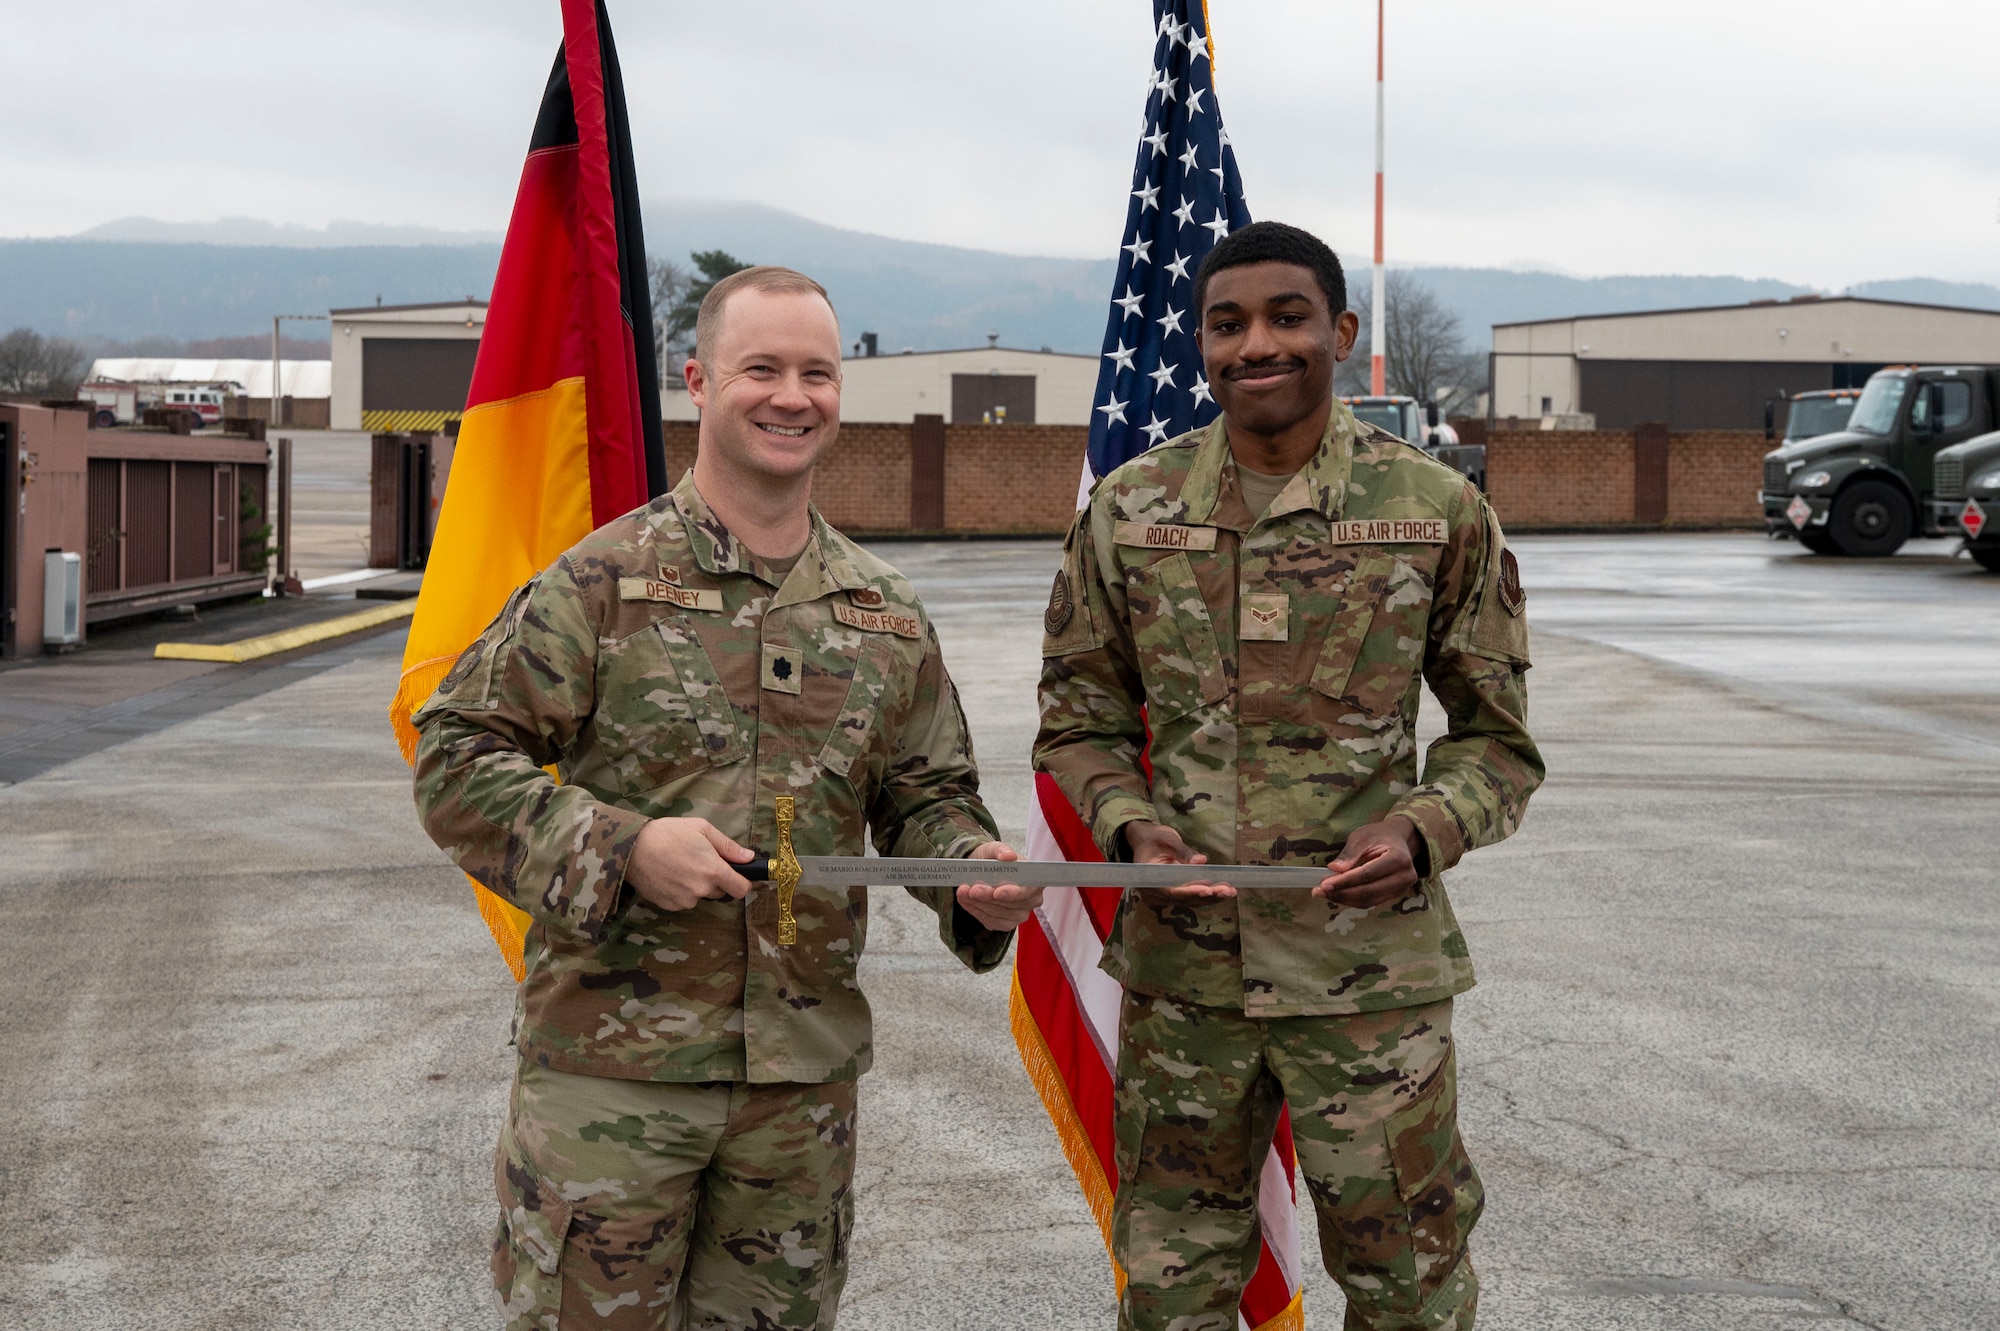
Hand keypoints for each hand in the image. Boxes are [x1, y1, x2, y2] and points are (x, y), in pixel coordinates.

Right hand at [625, 817, 755, 911]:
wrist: (632, 848)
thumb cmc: (668, 833)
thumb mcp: (701, 828)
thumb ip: (728, 846)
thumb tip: (749, 858)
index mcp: (713, 870)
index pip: (741, 889)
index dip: (742, 882)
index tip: (737, 875)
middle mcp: (701, 889)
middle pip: (720, 892)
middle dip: (715, 880)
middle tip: (698, 862)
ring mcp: (684, 900)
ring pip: (700, 896)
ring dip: (696, 886)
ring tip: (680, 866)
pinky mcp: (670, 905)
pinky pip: (683, 901)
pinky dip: (680, 891)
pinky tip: (669, 875)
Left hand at [954, 842, 1043, 930]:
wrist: (981, 870)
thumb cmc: (992, 860)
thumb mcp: (994, 849)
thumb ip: (1001, 850)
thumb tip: (1008, 855)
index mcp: (1034, 880)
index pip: (1029, 890)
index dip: (1014, 893)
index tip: (997, 892)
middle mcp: (1031, 900)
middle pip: (1012, 905)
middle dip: (989, 898)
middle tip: (972, 889)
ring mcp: (1019, 914)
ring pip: (999, 914)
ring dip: (979, 904)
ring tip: (963, 891)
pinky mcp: (1005, 924)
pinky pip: (990, 921)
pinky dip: (975, 910)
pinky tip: (965, 900)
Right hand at [1123, 821, 1233, 899]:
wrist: (1145, 841)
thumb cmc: (1154, 838)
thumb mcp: (1168, 839)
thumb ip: (1183, 851)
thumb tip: (1202, 861)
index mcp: (1147, 879)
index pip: (1170, 890)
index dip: (1190, 891)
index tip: (1208, 890)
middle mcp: (1153, 893)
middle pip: (1183, 898)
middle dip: (1207, 895)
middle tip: (1227, 890)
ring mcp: (1162, 897)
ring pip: (1189, 901)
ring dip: (1211, 897)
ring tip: (1230, 891)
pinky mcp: (1172, 896)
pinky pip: (1190, 898)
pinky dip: (1207, 895)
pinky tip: (1223, 891)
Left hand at [1316, 817, 1422, 907]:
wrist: (1397, 839)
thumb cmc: (1379, 835)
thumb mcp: (1362, 836)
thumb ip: (1349, 853)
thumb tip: (1334, 869)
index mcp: (1398, 858)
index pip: (1367, 874)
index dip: (1344, 881)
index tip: (1324, 884)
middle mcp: (1405, 876)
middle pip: (1369, 892)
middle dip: (1342, 893)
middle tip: (1319, 891)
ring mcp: (1402, 888)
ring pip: (1369, 901)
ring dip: (1345, 899)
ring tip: (1325, 894)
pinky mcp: (1395, 894)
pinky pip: (1372, 901)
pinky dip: (1353, 900)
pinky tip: (1338, 894)